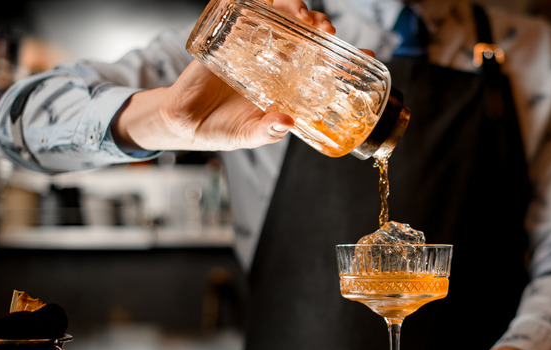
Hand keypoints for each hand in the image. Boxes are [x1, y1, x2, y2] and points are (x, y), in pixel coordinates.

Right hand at [111, 0, 334, 151]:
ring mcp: (252, 46)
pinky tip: (265, 2)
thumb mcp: (249, 135)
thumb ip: (267, 131)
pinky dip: (255, 1)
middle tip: (327, 30)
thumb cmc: (223, 130)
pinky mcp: (227, 37)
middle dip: (320, 25)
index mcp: (288, 84)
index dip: (346, 57)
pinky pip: (242, 11)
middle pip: (306, 33)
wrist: (184, 122)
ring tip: (302, 16)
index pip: (323, 64)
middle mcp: (275, 61)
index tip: (366, 54)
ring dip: (295, 10)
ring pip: (280, 16)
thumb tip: (286, 122)